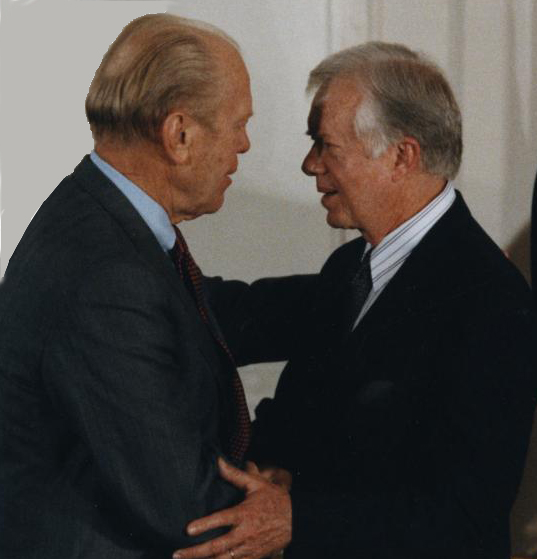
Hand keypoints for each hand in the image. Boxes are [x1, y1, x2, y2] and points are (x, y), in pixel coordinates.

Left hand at [173, 457, 291, 558]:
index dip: (204, 525)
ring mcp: (249, 548)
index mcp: (244, 514)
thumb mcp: (256, 484)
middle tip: (177, 554)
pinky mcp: (254, 557)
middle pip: (217, 546)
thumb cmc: (274, 499)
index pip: (221, 520)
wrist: (296, 520)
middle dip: (196, 552)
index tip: (188, 529)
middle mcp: (245, 533)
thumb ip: (235, 474)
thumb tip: (218, 461)